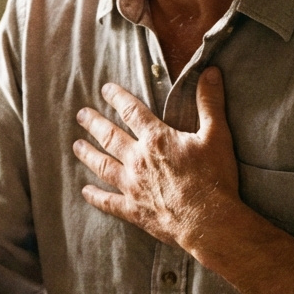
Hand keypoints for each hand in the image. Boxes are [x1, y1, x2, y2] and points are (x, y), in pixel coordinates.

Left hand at [72, 66, 239, 248]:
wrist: (208, 222)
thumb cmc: (215, 178)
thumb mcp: (217, 135)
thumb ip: (210, 102)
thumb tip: (210, 71)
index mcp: (156, 139)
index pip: (131, 112)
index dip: (117, 98)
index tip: (105, 89)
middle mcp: (138, 160)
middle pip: (110, 137)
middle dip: (94, 123)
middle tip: (81, 114)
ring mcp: (132, 186)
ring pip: (102, 166)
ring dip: (88, 154)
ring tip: (76, 146)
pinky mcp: (133, 210)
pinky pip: (108, 201)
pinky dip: (95, 196)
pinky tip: (85, 191)